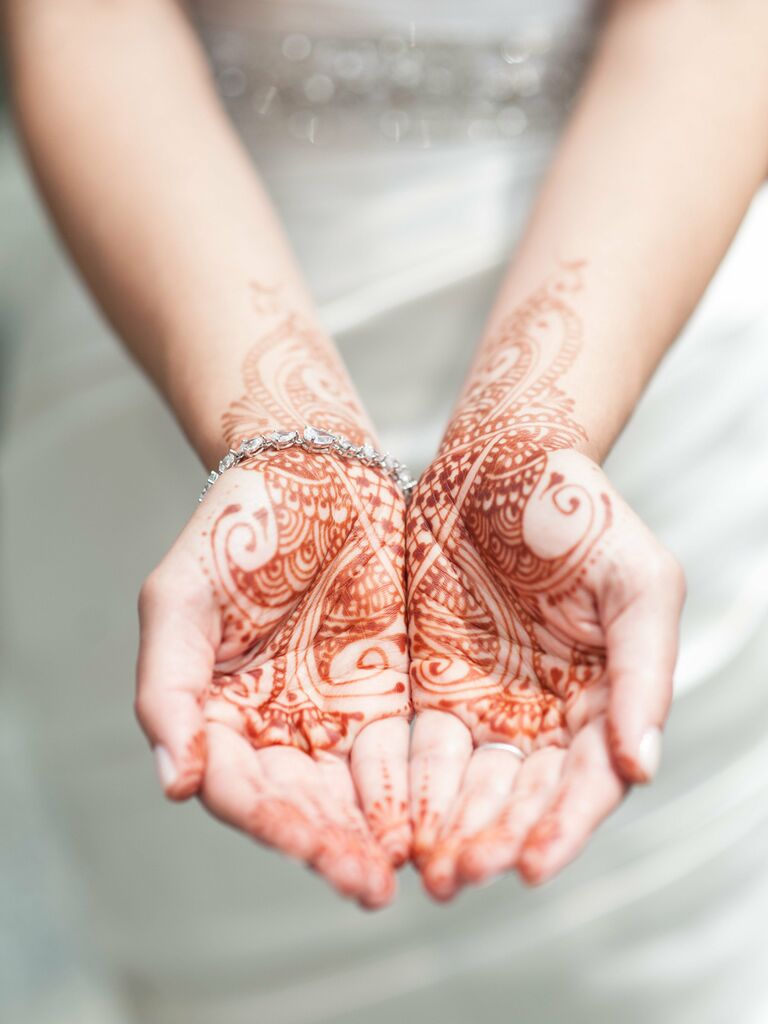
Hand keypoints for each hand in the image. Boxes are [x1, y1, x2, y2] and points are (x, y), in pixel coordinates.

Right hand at [135, 450, 410, 907]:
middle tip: (369, 884)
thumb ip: (168, 686)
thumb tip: (174, 781)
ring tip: (414, 866)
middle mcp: (272, 729)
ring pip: (353, 794)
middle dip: (333, 846)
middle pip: (301, 805)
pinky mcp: (386, 698)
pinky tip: (443, 814)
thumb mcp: (180, 597)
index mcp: (216, 716)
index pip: (240, 788)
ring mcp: (331, 717)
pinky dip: (418, 789)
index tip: (312, 848)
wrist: (314, 474)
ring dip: (379, 833)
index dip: (273, 823)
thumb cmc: (236, 529)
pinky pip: (401, 755)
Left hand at [407, 443, 684, 898]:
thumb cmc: (582, 514)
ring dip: (449, 828)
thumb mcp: (637, 584)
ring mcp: (491, 705)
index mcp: (606, 701)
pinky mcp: (435, 688)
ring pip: (471, 786)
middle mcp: (550, 717)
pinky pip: (421, 747)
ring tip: (424, 866)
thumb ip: (645, 673)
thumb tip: (643, 765)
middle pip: (524, 798)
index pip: (589, 782)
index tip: (529, 868)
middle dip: (494, 839)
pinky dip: (408, 785)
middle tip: (461, 876)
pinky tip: (389, 818)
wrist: (501, 461)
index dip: (563, 829)